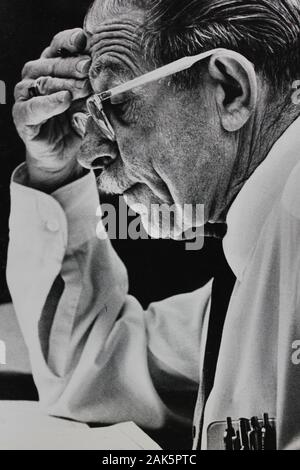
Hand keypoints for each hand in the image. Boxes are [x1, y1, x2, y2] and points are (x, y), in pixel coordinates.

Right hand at [13, 28, 91, 191]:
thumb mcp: (89, 102)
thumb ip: (94, 88)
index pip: (59, 45)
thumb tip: (112, 77)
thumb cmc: (75, 123)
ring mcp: (26, 94)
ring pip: (44, 82)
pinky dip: (49, 103)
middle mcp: (36, 75)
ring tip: (82, 88)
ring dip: (65, 84)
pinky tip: (64, 100)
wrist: (62, 155)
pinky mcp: (22, 115)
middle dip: (72, 64)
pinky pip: (34, 106)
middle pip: (53, 63)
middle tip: (88, 67)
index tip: (86, 40)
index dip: (71, 41)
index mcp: (52, 65)